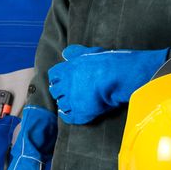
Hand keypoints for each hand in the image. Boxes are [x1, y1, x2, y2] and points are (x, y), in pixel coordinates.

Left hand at [48, 45, 167, 123]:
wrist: (117, 78)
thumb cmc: (108, 63)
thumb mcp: (91, 52)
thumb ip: (77, 52)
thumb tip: (66, 53)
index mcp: (67, 69)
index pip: (53, 75)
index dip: (58, 79)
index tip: (62, 81)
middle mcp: (66, 85)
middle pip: (55, 91)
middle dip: (60, 92)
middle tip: (67, 93)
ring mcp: (72, 100)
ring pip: (61, 104)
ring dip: (65, 104)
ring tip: (72, 103)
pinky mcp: (80, 113)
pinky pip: (68, 118)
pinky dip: (68, 116)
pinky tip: (71, 114)